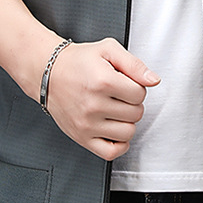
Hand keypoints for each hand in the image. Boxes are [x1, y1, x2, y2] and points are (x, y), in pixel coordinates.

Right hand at [43, 37, 159, 160]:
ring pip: (128, 133)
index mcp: (103, 81)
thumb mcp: (108, 50)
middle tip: (118, 95)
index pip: (140, 94)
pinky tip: (114, 129)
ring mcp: (87, 124)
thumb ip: (135, 64)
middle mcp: (94, 105)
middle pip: (136, 114)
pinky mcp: (81, 137)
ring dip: (127, 121)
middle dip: (132, 103)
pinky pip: (111, 152)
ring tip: (115, 110)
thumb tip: (154, 80)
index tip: (125, 83)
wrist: (48, 72)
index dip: (136, 87)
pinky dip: (119, 144)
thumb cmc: (79, 61)